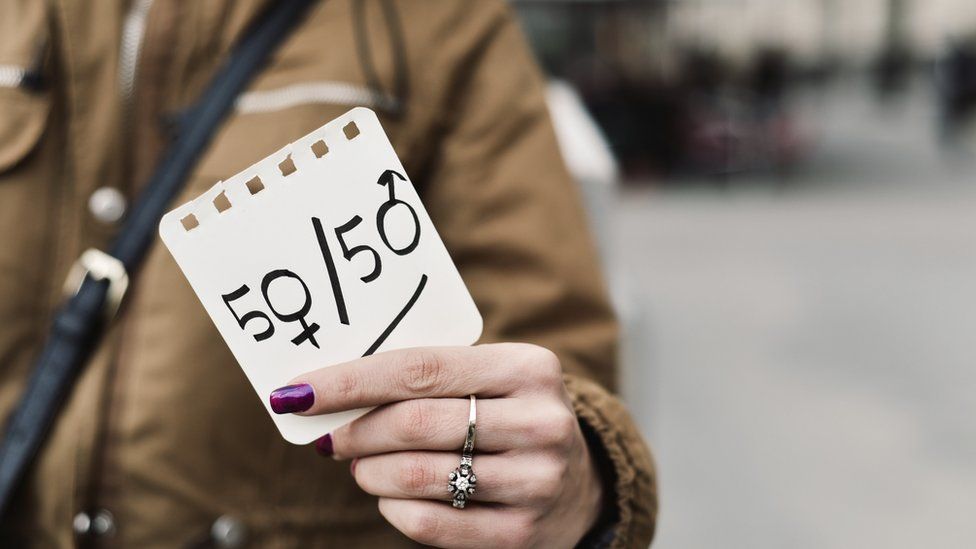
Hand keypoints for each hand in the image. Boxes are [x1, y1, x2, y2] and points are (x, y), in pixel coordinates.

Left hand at [270, 343, 604, 547]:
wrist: (580, 482)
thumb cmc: (509, 417)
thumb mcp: (491, 380)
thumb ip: (429, 376)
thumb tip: (331, 388)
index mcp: (530, 368)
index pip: (422, 368)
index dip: (351, 381)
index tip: (299, 391)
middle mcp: (540, 423)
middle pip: (415, 423)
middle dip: (354, 430)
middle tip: (327, 434)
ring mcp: (536, 482)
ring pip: (418, 476)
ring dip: (368, 470)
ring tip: (359, 463)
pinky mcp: (523, 532)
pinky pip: (430, 523)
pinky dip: (393, 508)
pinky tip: (390, 495)